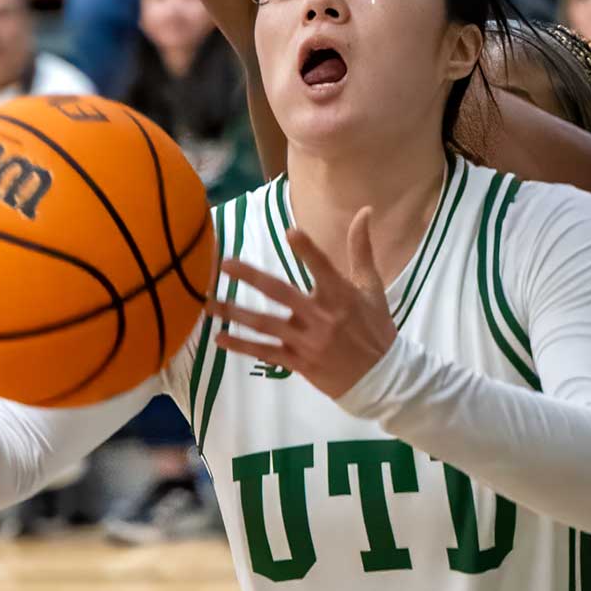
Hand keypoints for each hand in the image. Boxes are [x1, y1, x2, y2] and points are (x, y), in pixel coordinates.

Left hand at [207, 215, 393, 401]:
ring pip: (266, 325)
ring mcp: (308, 342)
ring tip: (209, 305)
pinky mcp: (300, 363)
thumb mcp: (373, 289)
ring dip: (235, 313)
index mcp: (342, 296)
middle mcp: (322, 317)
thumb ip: (361, 250)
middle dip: (251, 278)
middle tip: (225, 263)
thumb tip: (364, 211)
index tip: (290, 232)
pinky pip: (266, 353)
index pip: (323, 268)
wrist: (381, 379)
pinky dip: (243, 346)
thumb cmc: (375, 330)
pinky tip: (220, 338)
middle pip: (281, 293)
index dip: (308, 250)